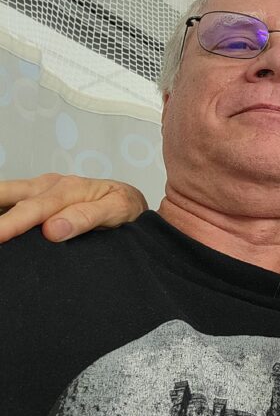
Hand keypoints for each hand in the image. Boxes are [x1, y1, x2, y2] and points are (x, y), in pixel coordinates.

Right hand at [0, 173, 147, 242]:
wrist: (130, 201)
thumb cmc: (125, 205)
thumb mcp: (118, 209)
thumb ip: (87, 217)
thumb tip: (52, 229)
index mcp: (69, 188)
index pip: (34, 209)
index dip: (12, 224)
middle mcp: (51, 185)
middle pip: (10, 196)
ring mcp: (41, 189)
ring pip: (7, 195)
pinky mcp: (37, 196)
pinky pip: (11, 200)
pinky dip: (1, 208)